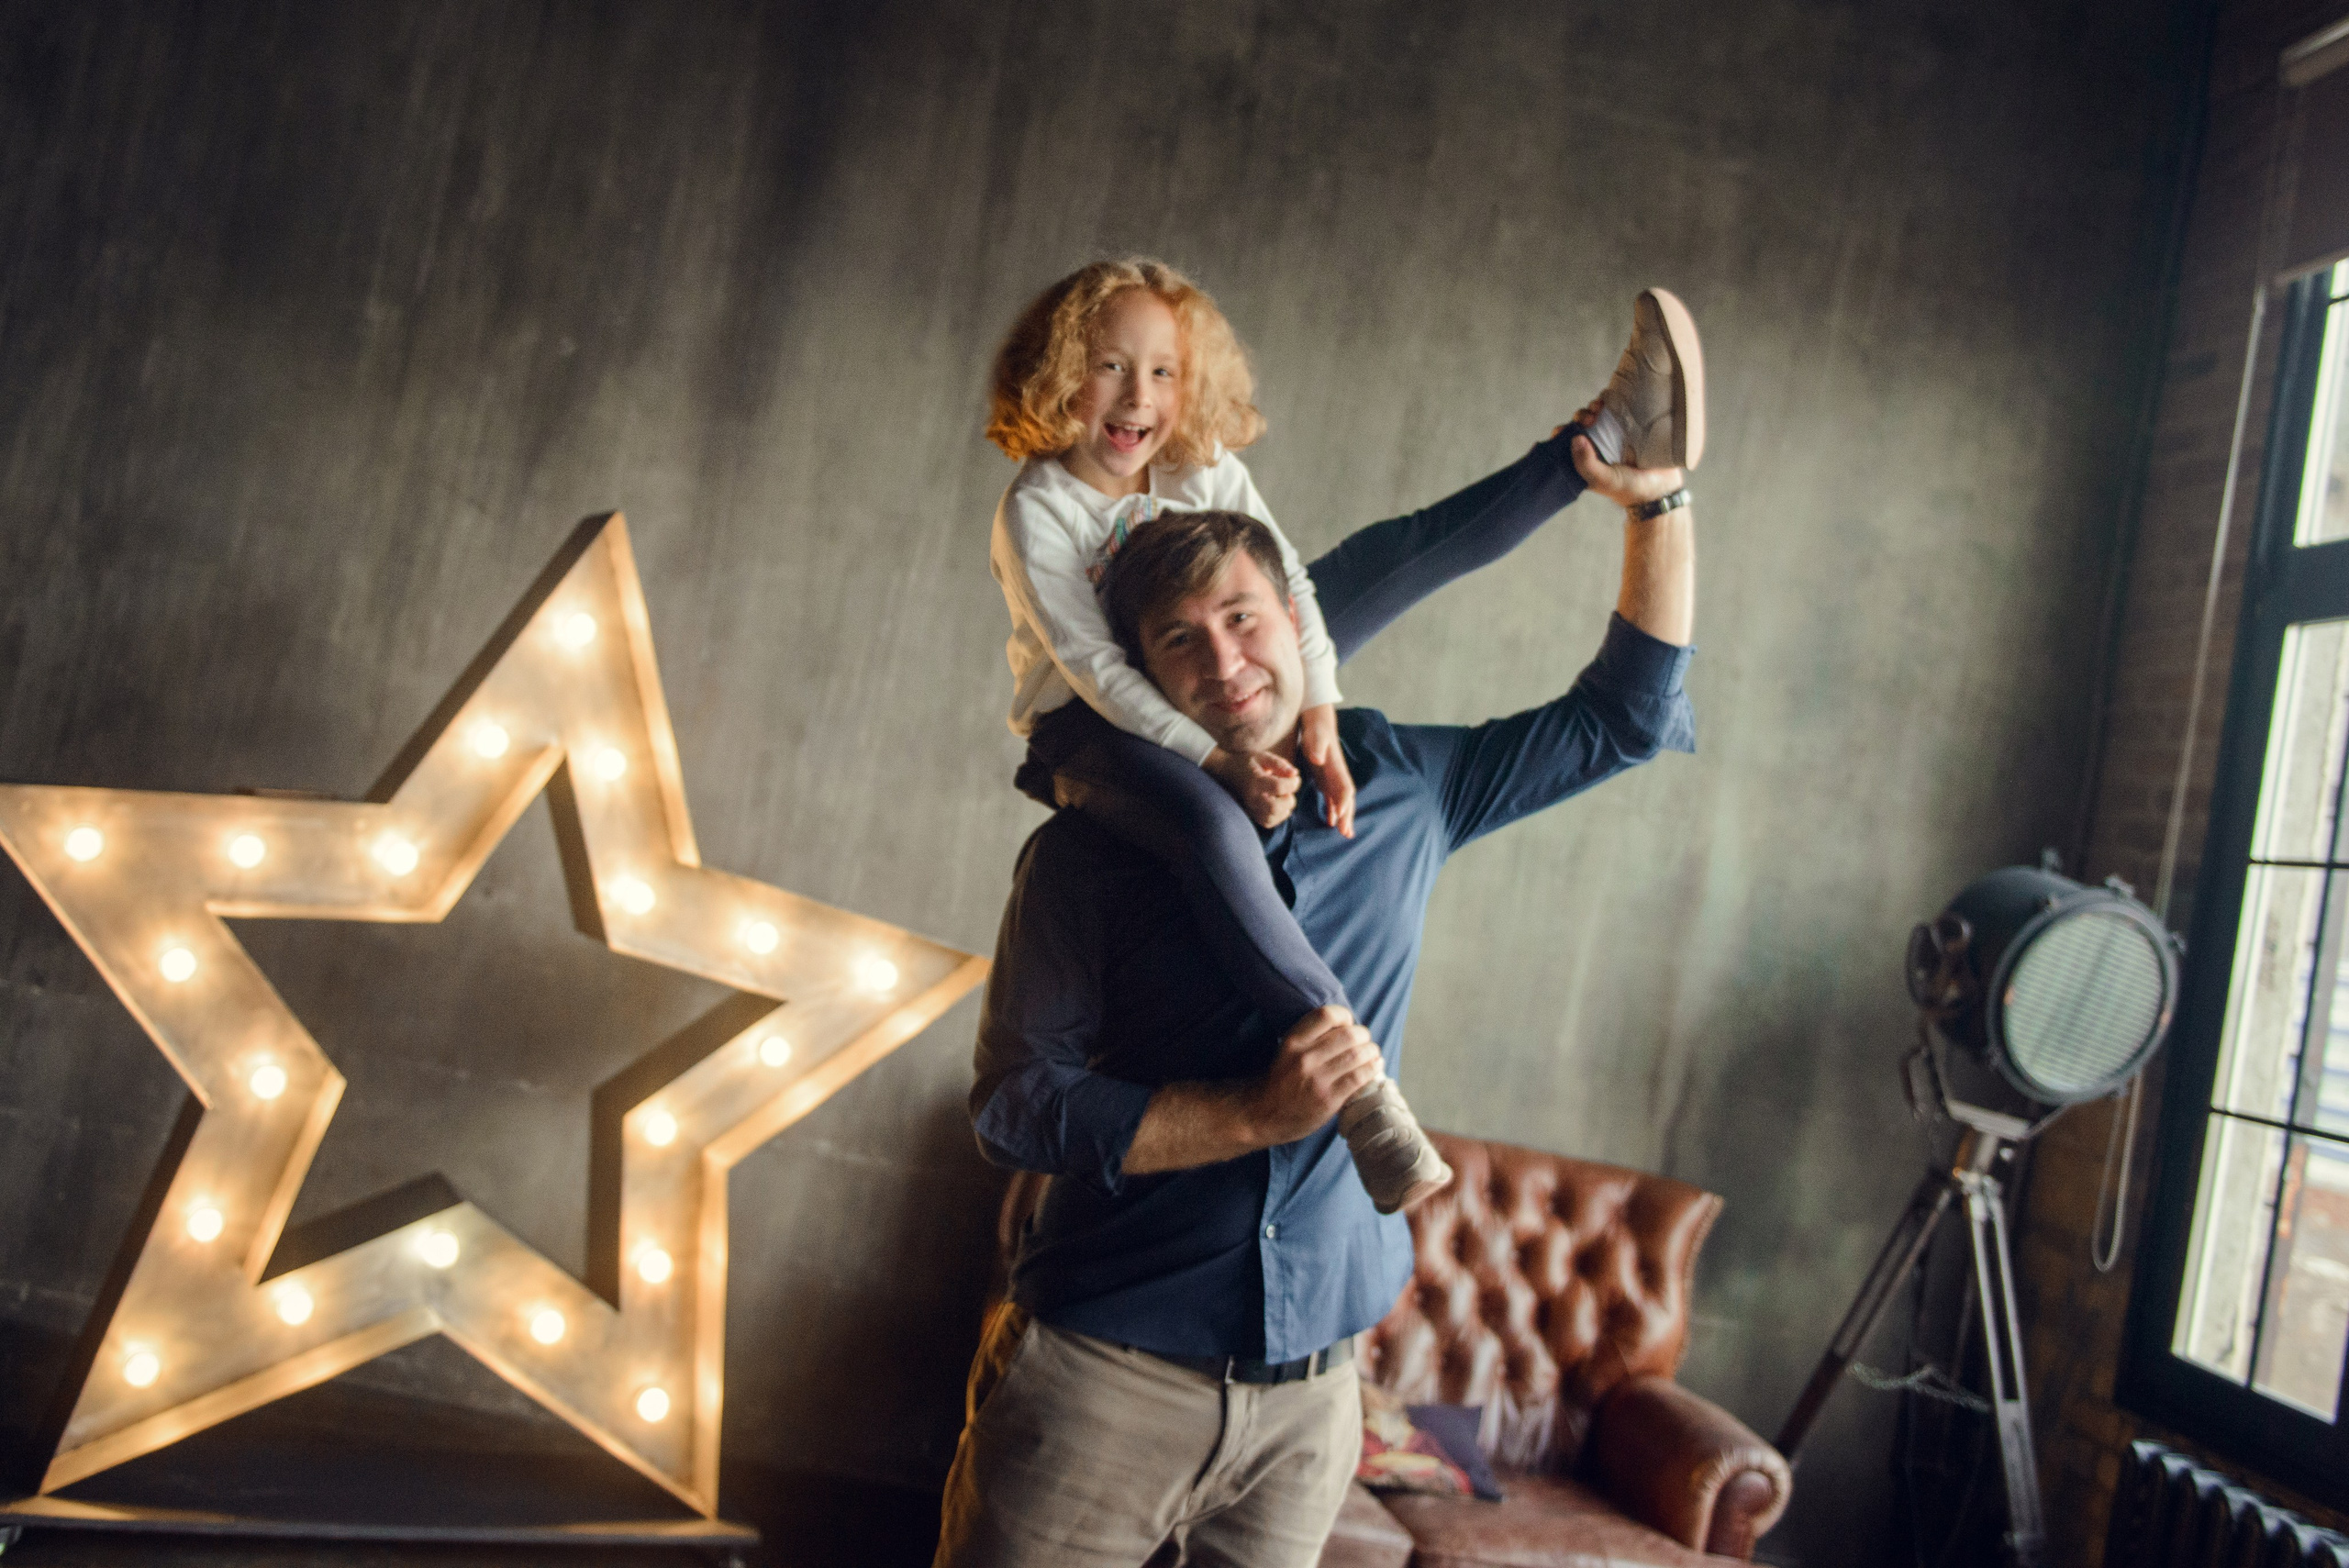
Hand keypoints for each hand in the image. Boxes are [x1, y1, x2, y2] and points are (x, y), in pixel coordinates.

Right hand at [1205, 746, 1299, 828]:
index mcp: (1255, 780)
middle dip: (1289, 799)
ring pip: (1273, 817)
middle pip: (1276, 807)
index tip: (1294, 777)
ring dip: (1284, 808)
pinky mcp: (1251, 815)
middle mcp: (1252, 797)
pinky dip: (1278, 815)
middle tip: (1287, 790)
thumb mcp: (1263, 757)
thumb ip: (1280, 764)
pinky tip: (1277, 803)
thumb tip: (1295, 774)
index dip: (1293, 783)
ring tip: (1282, 796)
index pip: (1279, 787)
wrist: (1226, 772)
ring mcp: (1251, 808)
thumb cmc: (1247, 763)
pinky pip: (1269, 822)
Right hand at [1247, 1005, 1383, 1144]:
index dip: (1345, 1016)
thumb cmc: (1281, 1081)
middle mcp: (1305, 1057)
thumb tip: (1349, 1028)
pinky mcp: (1328, 1099)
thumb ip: (1312, 1039)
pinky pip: (1359, 1078)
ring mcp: (1317, 1079)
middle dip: (1364, 1036)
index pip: (1327, 1015)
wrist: (1263, 1114)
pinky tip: (1375, 1068)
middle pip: (1350, 1035)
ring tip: (1373, 1055)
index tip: (1348, 1025)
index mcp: (1294, 1041)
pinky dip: (1373, 1069)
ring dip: (1372, 1052)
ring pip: (1358, 1055)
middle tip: (1365, 1042)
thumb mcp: (1288, 1051)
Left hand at [1296, 704, 1356, 837]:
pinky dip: (1334, 811)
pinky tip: (1332, 823)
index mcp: (1336, 766)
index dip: (1343, 801)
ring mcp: (1334, 779)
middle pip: (1346, 798)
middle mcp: (1338, 775)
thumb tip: (1317, 759)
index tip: (1341, 814)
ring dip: (1344, 817)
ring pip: (1342, 801)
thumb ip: (1316, 746)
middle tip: (1346, 833)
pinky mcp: (1327, 780)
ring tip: (1346, 834)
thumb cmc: (1316, 730)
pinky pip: (1333, 799)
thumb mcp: (1315, 735)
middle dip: (1347, 815)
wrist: (1320, 725)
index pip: (1344, 787)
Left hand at [1566, 401, 1685, 508]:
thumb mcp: (1604, 479)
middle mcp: (1595, 448)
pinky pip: (1614, 412)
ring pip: (1594, 416)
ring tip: (1598, 408)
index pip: (1563, 444)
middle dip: (1580, 417)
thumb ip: (1586, 464)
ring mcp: (1610, 437)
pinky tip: (1606, 402)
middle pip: (1579, 426)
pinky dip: (1608, 404)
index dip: (1562, 433)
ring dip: (1591, 408)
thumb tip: (1575, 438)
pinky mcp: (1627, 429)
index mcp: (1583, 463)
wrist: (1661, 487)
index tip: (1569, 429)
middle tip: (1589, 419)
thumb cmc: (1629, 488)